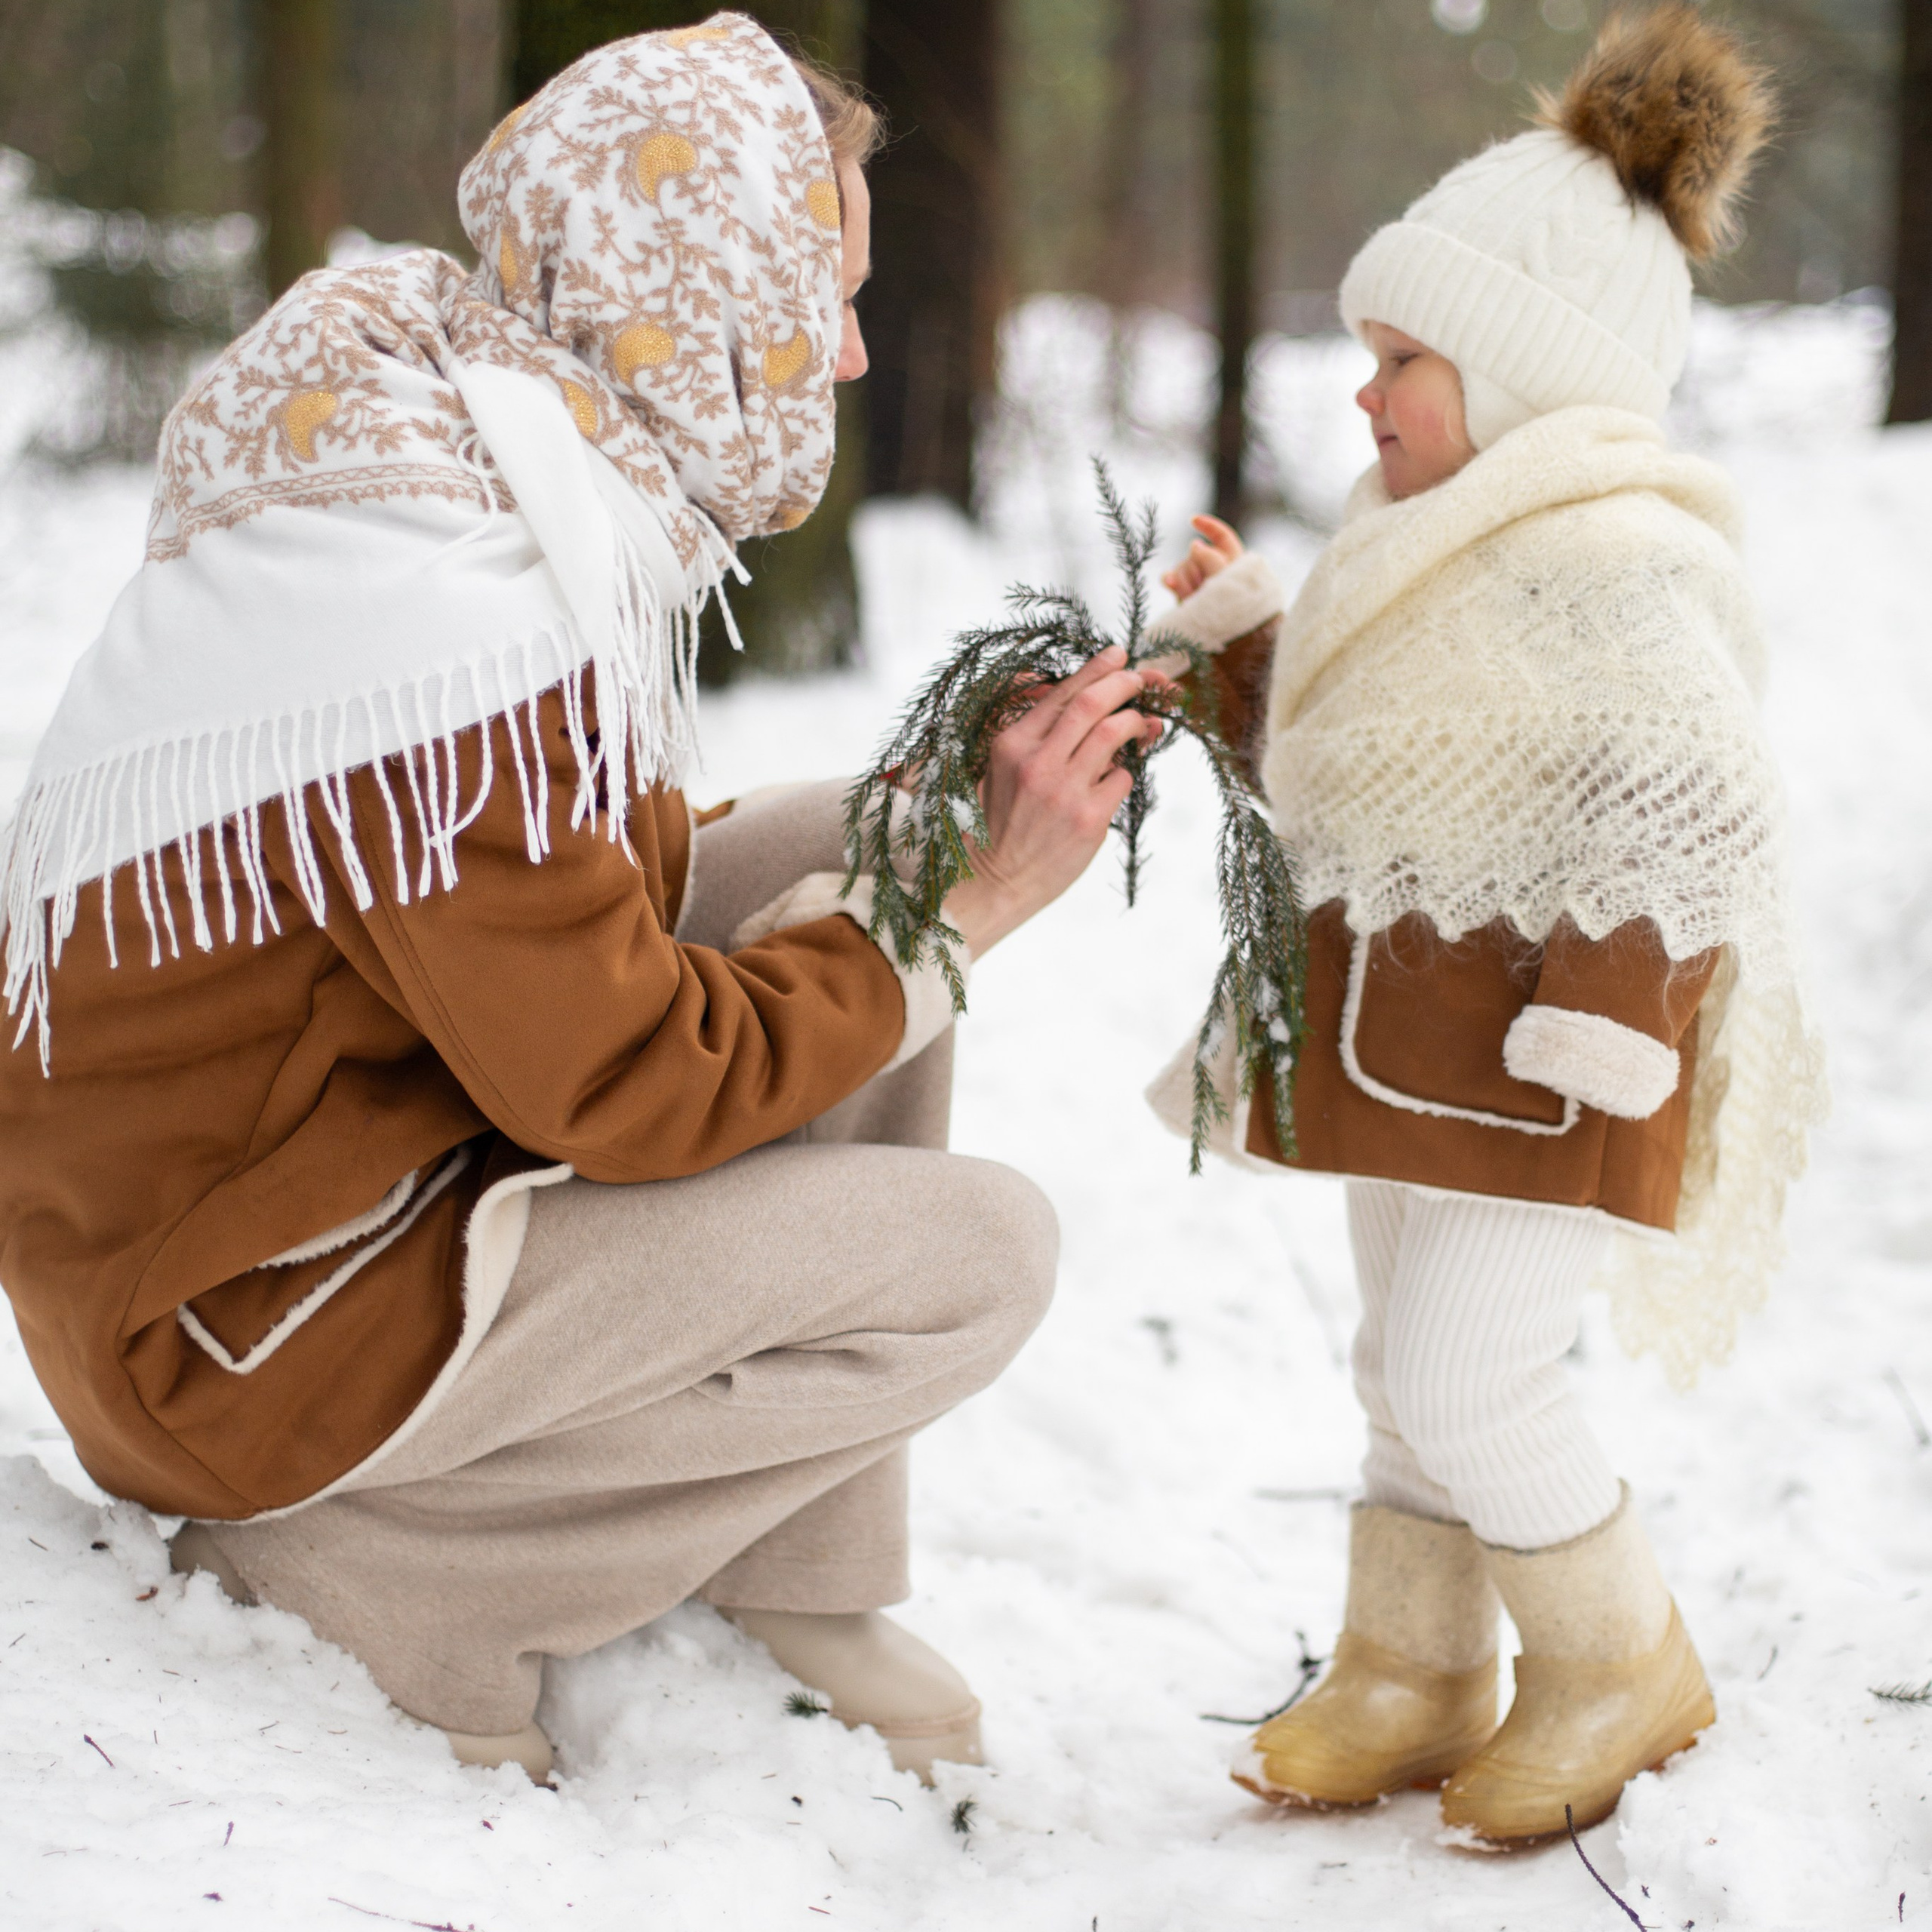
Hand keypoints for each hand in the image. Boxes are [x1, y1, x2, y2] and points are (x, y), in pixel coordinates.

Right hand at [944, 645, 1167, 958]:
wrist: (995, 881)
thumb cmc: (1001, 823)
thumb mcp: (1003, 770)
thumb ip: (1038, 736)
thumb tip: (1090, 705)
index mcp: (1012, 744)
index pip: (1061, 693)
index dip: (1096, 668)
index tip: (1119, 654)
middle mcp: (1036, 763)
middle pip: (1092, 703)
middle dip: (1124, 683)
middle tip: (1140, 679)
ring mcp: (1064, 791)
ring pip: (1114, 734)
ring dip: (1135, 722)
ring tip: (1144, 723)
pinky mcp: (1088, 819)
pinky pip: (1122, 778)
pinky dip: (1127, 771)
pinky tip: (1119, 776)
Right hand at [1159, 513, 1243, 600]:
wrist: (1218, 638)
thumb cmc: (1228, 607)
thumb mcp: (1225, 580)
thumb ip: (1211, 559)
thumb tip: (1195, 543)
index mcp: (1233, 563)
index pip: (1222, 537)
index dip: (1209, 526)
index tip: (1193, 520)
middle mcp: (1213, 569)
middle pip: (1197, 551)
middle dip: (1197, 566)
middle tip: (1205, 587)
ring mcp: (1197, 580)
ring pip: (1182, 565)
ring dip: (1186, 580)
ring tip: (1196, 598)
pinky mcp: (1182, 591)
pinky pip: (1170, 577)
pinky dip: (1170, 580)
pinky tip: (1171, 584)